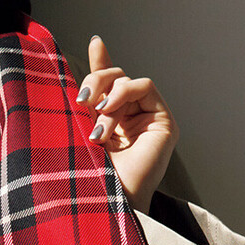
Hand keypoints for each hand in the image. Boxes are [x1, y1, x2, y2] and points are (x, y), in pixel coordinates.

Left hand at [74, 35, 178, 208]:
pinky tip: (109, 113)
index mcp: (109, 121)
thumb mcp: (80, 124)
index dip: (101, 62)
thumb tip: (94, 48)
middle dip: (95, 80)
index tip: (95, 44)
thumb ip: (88, 92)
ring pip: (126, 81)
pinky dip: (124, 93)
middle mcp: (130, 119)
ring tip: (96, 123)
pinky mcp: (164, 123)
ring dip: (106, 95)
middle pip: (114, 77)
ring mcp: (148, 120)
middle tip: (81, 100)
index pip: (107, 85)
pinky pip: (145, 86)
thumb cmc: (89, 172)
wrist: (104, 200)